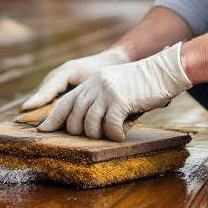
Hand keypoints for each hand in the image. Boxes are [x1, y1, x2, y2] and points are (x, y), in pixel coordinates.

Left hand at [38, 43, 191, 140]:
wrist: (164, 71)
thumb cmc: (145, 85)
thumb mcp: (117, 88)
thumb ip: (101, 100)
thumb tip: (89, 125)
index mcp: (92, 81)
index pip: (65, 101)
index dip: (54, 118)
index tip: (44, 130)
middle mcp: (95, 85)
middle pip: (74, 117)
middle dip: (81, 132)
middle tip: (96, 136)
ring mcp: (106, 92)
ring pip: (89, 124)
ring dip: (100, 135)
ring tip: (112, 133)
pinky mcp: (119, 100)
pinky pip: (109, 127)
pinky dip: (115, 135)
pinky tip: (122, 133)